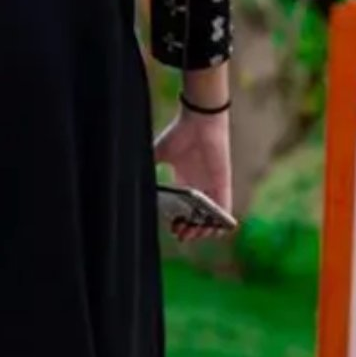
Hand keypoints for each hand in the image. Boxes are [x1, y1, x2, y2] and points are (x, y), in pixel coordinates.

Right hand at [155, 109, 233, 239]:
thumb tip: (130, 180)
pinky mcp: (222, 184)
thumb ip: (148, 166)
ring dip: (205, 229)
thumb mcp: (158, 153)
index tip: (172, 229)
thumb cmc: (179, 134)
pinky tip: (213, 229)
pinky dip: (221, 220)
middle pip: (197, 216)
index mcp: (184, 180)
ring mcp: (212, 186)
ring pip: (212, 216)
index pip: (183, 208)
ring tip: (193, 234)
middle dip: (190, 229)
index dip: (179, 221)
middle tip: (181, 235)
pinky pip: (225, 207)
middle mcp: (199, 186)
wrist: (200, 121)